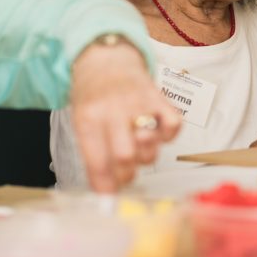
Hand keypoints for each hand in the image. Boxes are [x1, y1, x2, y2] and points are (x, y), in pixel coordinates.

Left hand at [70, 41, 180, 191]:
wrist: (106, 59)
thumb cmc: (94, 96)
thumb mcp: (82, 123)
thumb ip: (94, 156)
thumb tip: (107, 191)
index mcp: (88, 118)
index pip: (97, 162)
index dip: (105, 186)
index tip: (109, 197)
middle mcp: (114, 110)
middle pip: (125, 156)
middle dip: (126, 175)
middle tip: (124, 173)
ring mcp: (139, 103)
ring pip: (150, 146)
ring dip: (145, 156)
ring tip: (137, 147)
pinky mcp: (160, 98)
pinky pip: (174, 126)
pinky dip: (168, 136)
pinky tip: (157, 133)